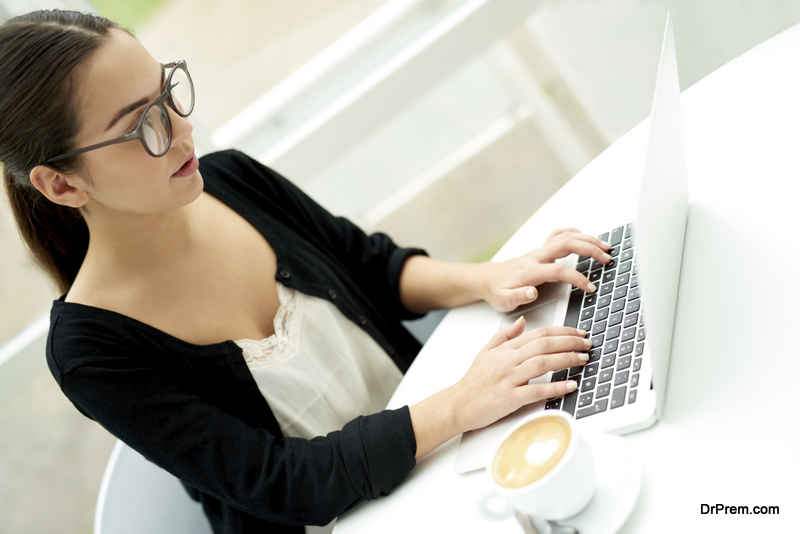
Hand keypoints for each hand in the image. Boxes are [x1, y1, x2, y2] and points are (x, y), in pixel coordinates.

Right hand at [408, 317, 588, 457]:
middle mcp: (508, 361)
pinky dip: (556, 387)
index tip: (578, 333)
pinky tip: (570, 385)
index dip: (562, 331)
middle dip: (569, 342)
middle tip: (587, 344)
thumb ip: (504, 335)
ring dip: (566, 360)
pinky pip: (537, 390)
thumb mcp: (485, 351)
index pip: (538, 333)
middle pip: (544, 344)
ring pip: (542, 363)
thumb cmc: (473, 382)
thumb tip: (522, 322)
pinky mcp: (509, 398)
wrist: (457, 404)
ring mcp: (509, 379)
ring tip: (583, 359)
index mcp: (505, 349)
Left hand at [479, 227, 610, 311]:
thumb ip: (518, 297)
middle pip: (566, 244)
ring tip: (605, 247)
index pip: (558, 270)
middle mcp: (536, 257)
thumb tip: (532, 292)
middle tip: (606, 259)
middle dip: (589, 249)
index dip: (577, 278)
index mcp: (530, 271)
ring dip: (587, 239)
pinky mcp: (542, 250)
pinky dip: (576, 234)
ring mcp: (540, 251)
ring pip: (565, 236)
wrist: (487, 279)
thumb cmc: (497, 291)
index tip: (591, 287)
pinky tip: (588, 239)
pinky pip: (560, 234)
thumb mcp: (503, 301)